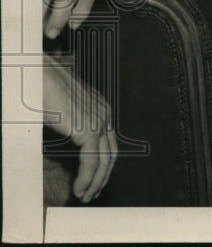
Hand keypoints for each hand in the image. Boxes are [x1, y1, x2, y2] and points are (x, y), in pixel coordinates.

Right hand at [43, 55, 117, 202]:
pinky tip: (80, 189)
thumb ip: (73, 125)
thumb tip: (72, 142)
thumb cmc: (46, 89)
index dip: (103, 165)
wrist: (40, 75)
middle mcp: (104, 114)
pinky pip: (92, 161)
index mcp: (101, 109)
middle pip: (111, 153)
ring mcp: (99, 120)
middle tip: (92, 193)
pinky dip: (87, 178)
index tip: (94, 180)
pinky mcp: (88, 128)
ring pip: (104, 160)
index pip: (108, 143)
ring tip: (85, 196)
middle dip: (102, 176)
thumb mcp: (64, 111)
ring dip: (96, 182)